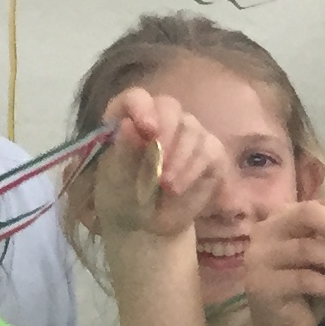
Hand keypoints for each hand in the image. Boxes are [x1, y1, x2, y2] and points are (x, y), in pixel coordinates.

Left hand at [85, 86, 229, 240]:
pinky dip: (194, 170)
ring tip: (166, 186)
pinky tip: (179, 188)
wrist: (146, 227)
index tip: (146, 129)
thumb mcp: (114, 180)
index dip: (141, 107)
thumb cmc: (123, 199)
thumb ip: (122, 152)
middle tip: (159, 164)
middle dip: (166, 134)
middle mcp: (160, 120)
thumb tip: (128, 124)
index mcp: (130, 120)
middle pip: (170, 107)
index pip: (136, 98)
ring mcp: (188, 135)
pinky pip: (210, 150)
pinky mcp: (210, 153)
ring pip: (193, 129)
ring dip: (180, 159)